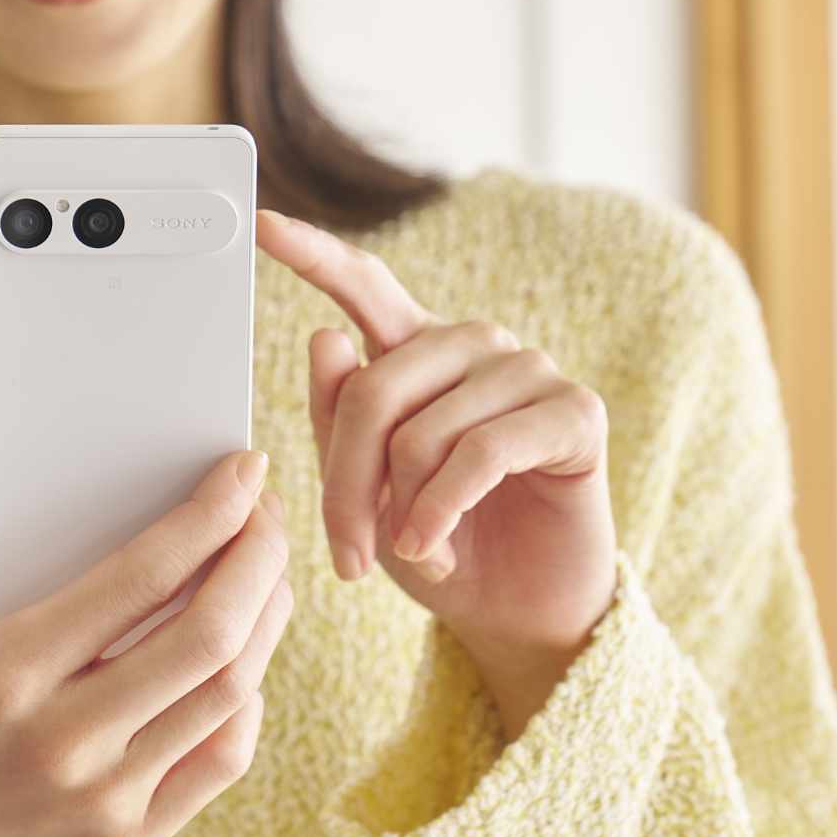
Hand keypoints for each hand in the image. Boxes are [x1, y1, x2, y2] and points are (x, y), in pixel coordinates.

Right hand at [0, 401, 293, 836]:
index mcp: (6, 672)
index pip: (141, 579)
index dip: (209, 515)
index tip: (244, 470)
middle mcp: (61, 743)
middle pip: (207, 636)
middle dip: (259, 557)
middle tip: (268, 511)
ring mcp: (102, 799)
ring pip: (229, 695)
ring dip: (266, 618)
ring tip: (267, 567)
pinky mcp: (128, 836)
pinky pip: (222, 758)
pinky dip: (247, 696)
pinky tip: (242, 650)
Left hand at [254, 208, 615, 734]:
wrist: (516, 612)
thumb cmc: (436, 546)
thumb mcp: (366, 492)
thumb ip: (341, 419)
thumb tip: (325, 336)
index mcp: (417, 351)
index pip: (364, 286)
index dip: (313, 253)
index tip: (260, 224)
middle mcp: (474, 345)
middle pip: (376, 387)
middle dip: (347, 483)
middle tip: (343, 554)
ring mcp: (529, 371)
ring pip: (423, 430)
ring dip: (401, 511)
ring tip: (410, 553)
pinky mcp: (575, 413)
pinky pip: (481, 455)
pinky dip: (443, 511)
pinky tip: (433, 549)